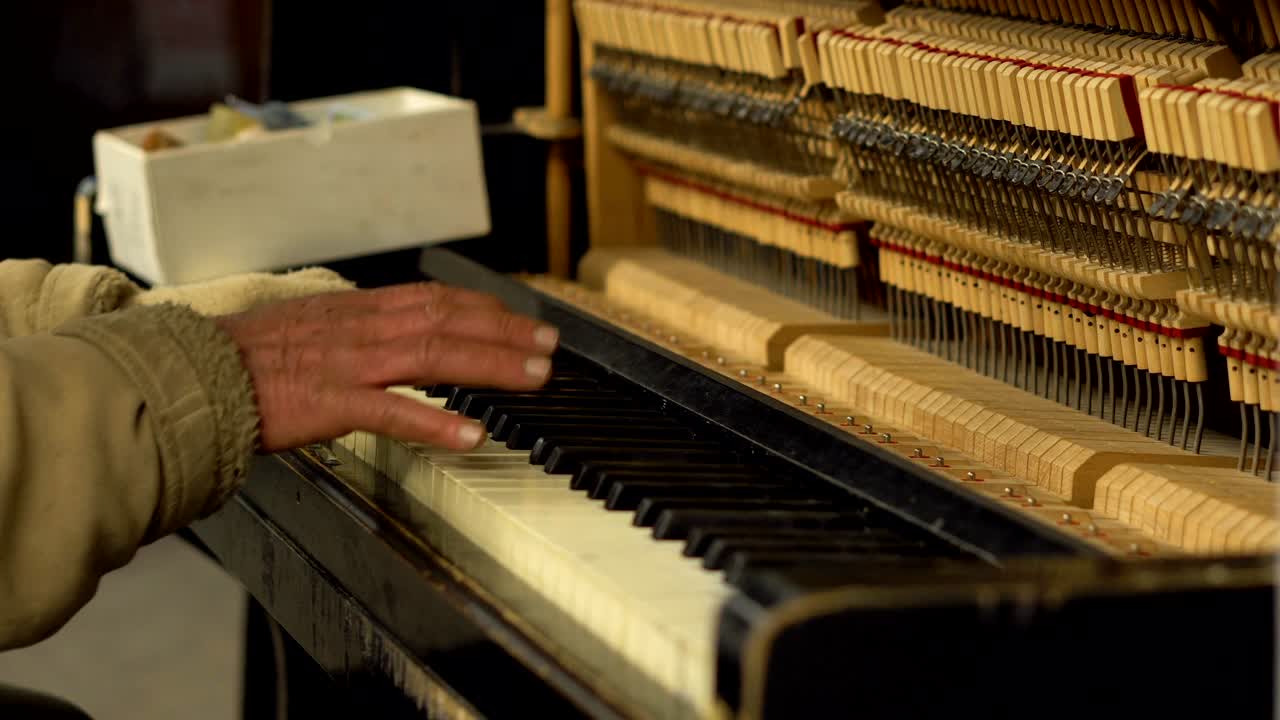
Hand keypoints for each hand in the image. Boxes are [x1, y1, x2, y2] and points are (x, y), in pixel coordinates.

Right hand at [215, 282, 557, 451]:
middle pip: (447, 320)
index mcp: (355, 311)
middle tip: (549, 346)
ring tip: (534, 377)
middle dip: (505, 332)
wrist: (190, 376)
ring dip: (491, 364)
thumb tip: (394, 334)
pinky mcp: (329, 402)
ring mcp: (346, 364)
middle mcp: (359, 328)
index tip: (520, 319)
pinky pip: (392, 410)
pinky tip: (473, 434)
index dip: (484, 308)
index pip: (433, 300)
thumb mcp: (309, 330)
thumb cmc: (245, 360)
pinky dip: (436, 421)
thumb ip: (355, 331)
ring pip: (433, 354)